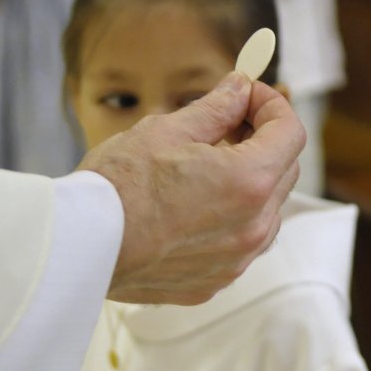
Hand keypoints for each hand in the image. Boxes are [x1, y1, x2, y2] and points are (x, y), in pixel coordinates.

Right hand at [79, 72, 304, 304]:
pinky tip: (194, 203)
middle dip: (264, 140)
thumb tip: (239, 89)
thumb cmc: (117, 187)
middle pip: (284, 171)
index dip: (272, 105)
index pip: (290, 133)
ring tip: (207, 164)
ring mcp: (236, 260)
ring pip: (266, 210)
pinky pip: (240, 243)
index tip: (249, 95)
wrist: (80, 247)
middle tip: (228, 121)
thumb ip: (216, 109)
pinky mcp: (215, 281)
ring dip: (251, 182)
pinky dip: (230, 218)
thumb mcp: (167, 130)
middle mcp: (254, 226)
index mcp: (248, 182)